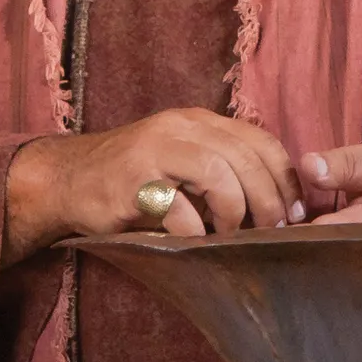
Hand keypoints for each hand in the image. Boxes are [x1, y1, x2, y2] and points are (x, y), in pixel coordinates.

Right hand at [5, 108, 299, 258]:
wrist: (66, 179)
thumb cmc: (134, 179)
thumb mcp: (184, 162)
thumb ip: (225, 171)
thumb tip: (279, 208)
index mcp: (200, 121)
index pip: (260, 141)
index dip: (286, 179)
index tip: (295, 212)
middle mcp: (180, 127)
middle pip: (246, 158)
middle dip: (268, 200)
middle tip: (271, 230)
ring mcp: (154, 149)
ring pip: (219, 174)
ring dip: (234, 211)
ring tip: (229, 233)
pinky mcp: (131, 180)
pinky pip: (179, 208)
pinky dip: (194, 231)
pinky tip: (192, 240)